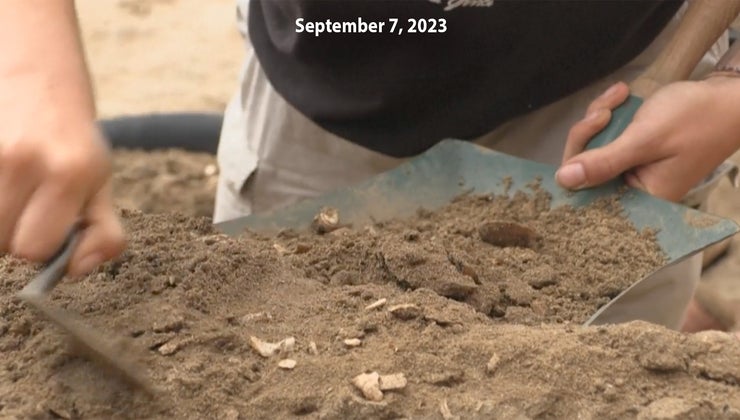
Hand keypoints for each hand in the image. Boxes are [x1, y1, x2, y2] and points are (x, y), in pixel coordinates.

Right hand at [0, 78, 124, 275]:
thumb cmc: (71, 139)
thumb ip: (103, 232)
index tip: (47, 225)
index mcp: (72, 172)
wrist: (36, 72)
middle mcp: (26, 159)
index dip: (42, 246)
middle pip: (2, 243)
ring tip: (11, 188)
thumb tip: (77, 270)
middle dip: (14, 233)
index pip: (35, 250)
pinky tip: (1, 179)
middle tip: (27, 203)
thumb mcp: (100, 181)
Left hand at [556, 78, 739, 201]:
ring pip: (593, 147)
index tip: (589, 128)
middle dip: (590, 132)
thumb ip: (604, 162)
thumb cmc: (695, 118)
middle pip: (586, 168)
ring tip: (621, 94)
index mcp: (641, 198)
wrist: (731, 95)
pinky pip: (608, 136)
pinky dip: (611, 113)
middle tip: (606, 109)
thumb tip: (563, 181)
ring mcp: (634, 167)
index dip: (577, 163)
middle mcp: (635, 188)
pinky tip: (623, 93)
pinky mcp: (635, 149)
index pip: (589, 192)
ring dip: (600, 116)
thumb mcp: (645, 140)